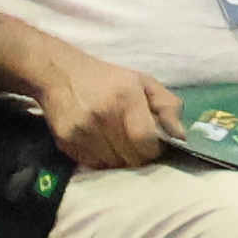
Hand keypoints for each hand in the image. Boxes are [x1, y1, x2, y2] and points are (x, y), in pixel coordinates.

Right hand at [39, 49, 177, 169]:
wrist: (57, 73)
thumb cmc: (106, 78)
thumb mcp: (142, 82)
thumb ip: (168, 106)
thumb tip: (181, 136)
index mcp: (125, 99)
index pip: (146, 141)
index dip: (154, 149)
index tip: (153, 144)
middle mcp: (102, 116)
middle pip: (132, 158)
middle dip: (139, 156)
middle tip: (136, 145)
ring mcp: (82, 130)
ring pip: (113, 164)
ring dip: (120, 159)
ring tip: (117, 144)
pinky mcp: (66, 141)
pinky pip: (93, 164)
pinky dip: (101, 159)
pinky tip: (100, 144)